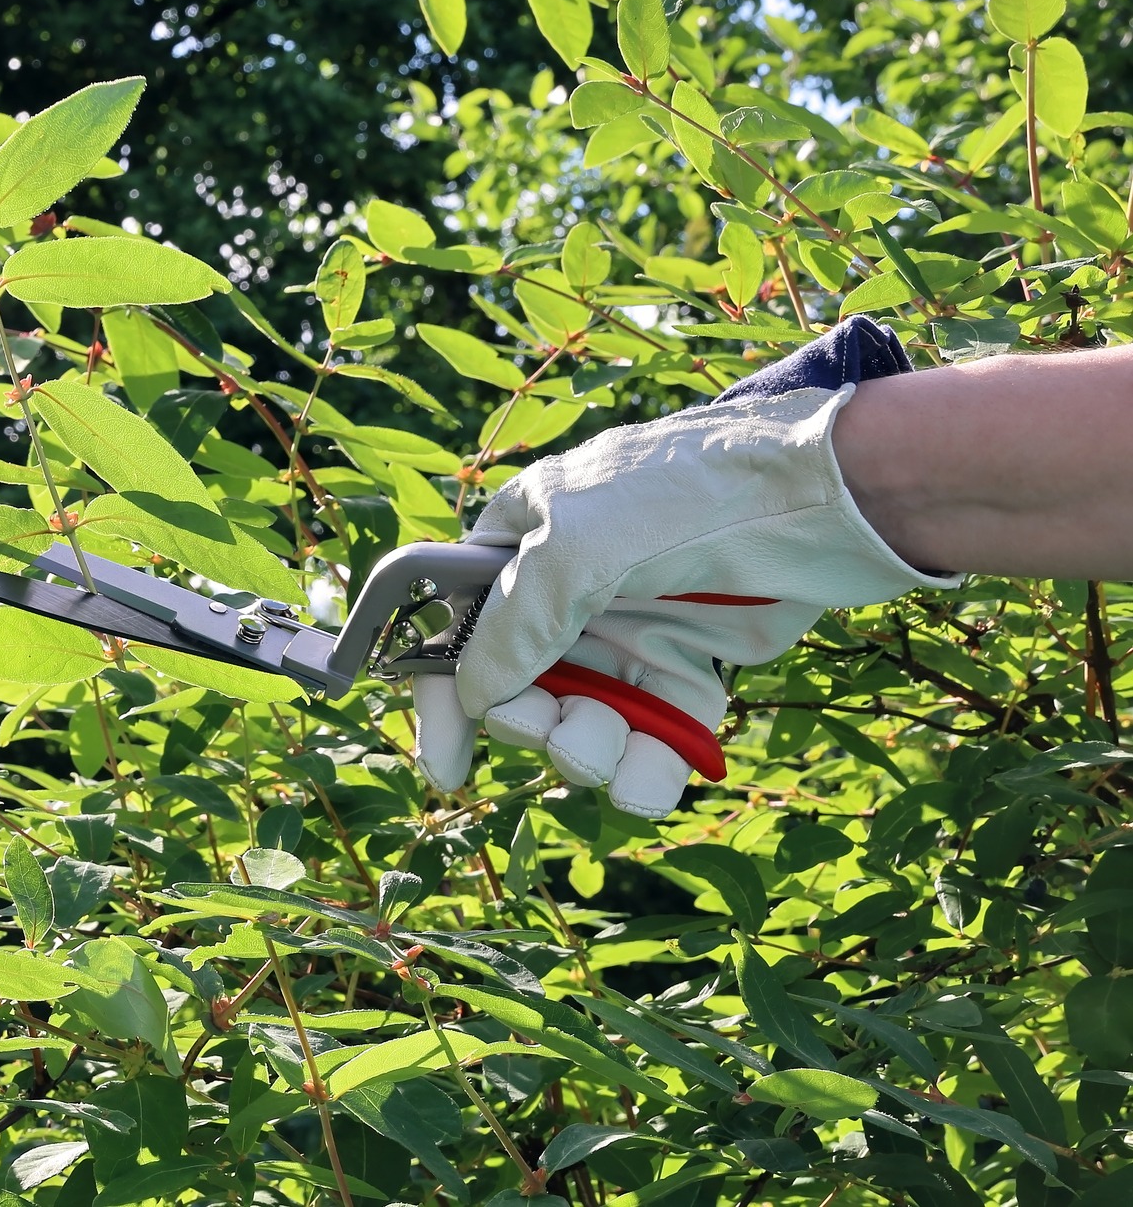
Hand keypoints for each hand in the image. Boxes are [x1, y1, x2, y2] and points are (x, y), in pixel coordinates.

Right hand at [426, 382, 953, 813]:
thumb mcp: (576, 551)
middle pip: (518, 687)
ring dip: (590, 752)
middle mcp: (568, 589)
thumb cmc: (689, 497)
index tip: (447, 765)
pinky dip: (650, 768)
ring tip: (616, 751)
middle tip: (562, 728)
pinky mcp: (690, 668)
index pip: (456, 624)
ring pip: (583, 724)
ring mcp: (629, 630)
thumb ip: (512, 628)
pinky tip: (658, 775)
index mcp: (522, 540)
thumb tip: (476, 697)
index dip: (443, 695)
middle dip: (535, 724)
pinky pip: (651, 739)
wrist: (829, 497)